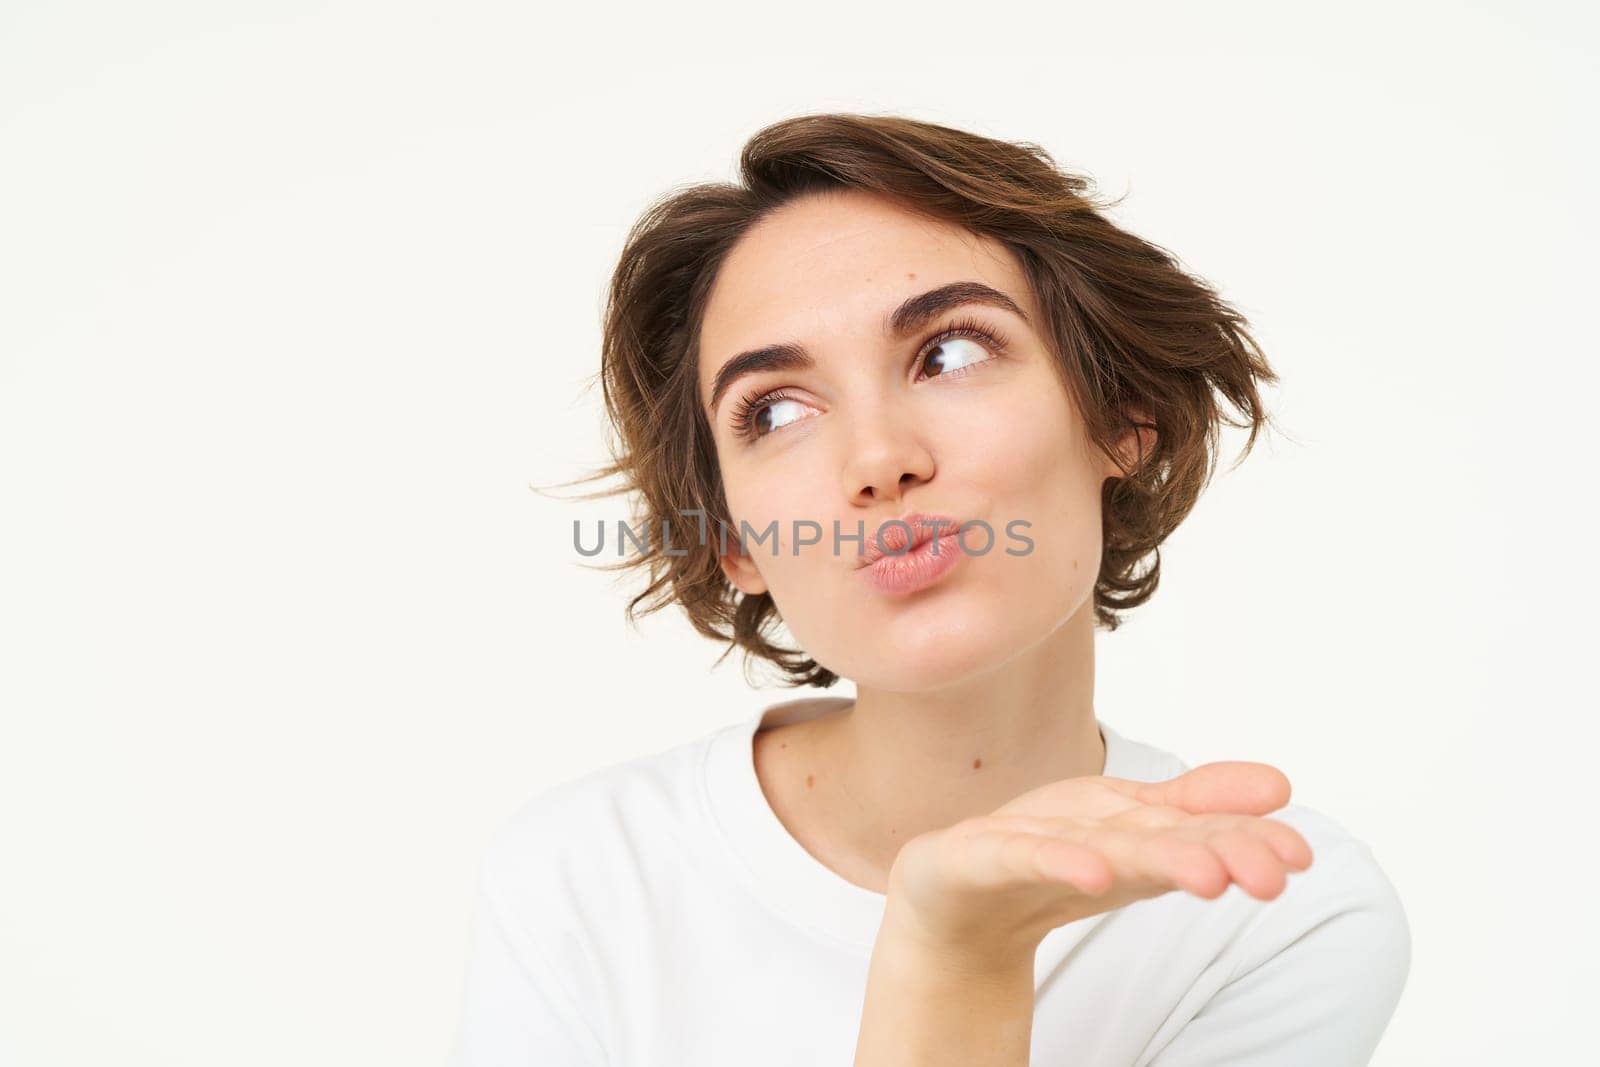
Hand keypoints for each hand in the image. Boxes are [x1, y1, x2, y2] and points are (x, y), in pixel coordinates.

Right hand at [880, 762, 1313, 969]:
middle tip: (1269, 873)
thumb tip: (1283, 785)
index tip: (1296, 858)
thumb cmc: (1045, 861)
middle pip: (1150, 834)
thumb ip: (1201, 816)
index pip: (1188, 829)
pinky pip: (1016, 857)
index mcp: (1117, 820)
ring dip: (1150, 856)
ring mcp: (1019, 837)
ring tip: (1206, 873)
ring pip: (1093, 846)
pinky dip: (1055, 860)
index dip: (1243, 839)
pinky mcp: (968, 856)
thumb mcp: (1131, 847)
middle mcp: (1074, 822)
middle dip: (1210, 846)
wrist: (948, 907)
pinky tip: (1096, 873)